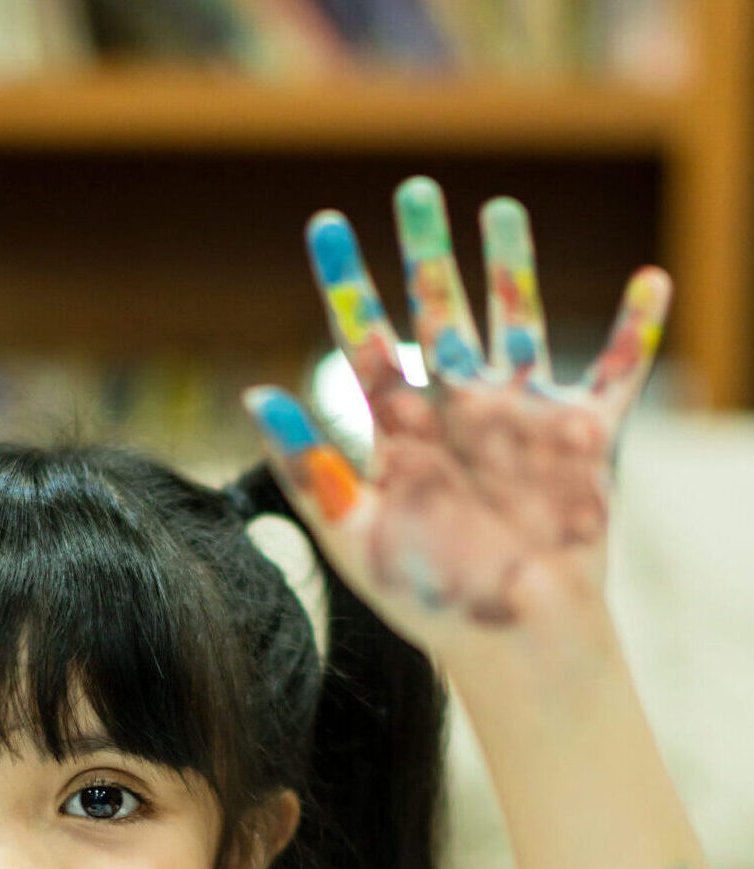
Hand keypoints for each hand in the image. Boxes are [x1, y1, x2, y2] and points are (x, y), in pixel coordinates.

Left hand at [243, 176, 670, 672]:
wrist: (516, 640)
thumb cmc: (430, 598)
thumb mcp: (356, 537)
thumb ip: (310, 470)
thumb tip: (255, 397)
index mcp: (401, 433)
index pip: (364, 340)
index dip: (345, 281)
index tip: (325, 223)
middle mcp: (457, 414)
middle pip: (438, 311)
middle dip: (424, 251)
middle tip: (412, 188)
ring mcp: (520, 421)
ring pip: (515, 321)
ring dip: (510, 266)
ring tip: (499, 208)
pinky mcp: (582, 441)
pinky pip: (613, 372)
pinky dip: (637, 328)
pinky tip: (653, 278)